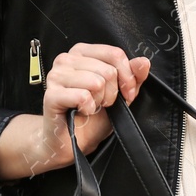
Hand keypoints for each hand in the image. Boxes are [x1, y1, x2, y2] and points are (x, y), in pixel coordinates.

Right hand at [0, 44, 150, 180]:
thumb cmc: (92, 117)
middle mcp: (66, 59)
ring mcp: (56, 76)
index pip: (115, 54)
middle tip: (102, 104)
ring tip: (90, 107)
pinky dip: (87, 109)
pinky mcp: (51, 95)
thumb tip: (143, 62)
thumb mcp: (119, 95)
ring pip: (96, 82)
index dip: (127, 77)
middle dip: (111, 93)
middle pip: (107, 70)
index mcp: (82, 53)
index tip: (127, 94)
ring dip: (99, 102)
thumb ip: (133, 77)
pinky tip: (81, 111)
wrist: (72, 141)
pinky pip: (82, 96)